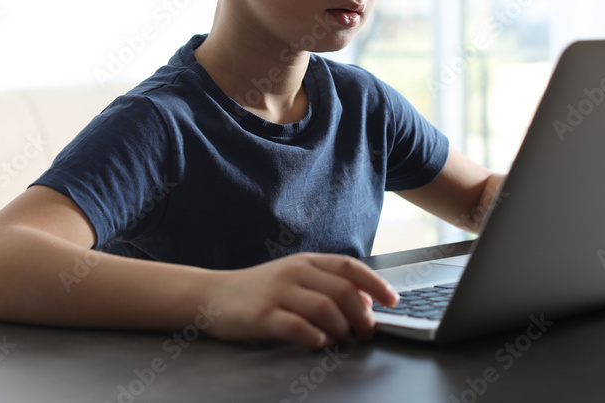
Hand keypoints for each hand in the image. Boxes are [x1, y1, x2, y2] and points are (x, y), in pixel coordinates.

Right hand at [201, 253, 398, 348]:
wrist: (212, 294)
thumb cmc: (260, 289)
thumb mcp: (295, 277)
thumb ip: (327, 285)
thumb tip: (365, 300)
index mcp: (307, 261)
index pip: (350, 267)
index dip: (376, 283)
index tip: (392, 300)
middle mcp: (295, 272)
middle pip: (343, 290)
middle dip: (363, 315)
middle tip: (367, 332)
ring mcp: (278, 293)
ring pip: (325, 309)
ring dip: (343, 329)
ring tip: (343, 340)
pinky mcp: (263, 316)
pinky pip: (298, 327)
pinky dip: (316, 339)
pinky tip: (320, 344)